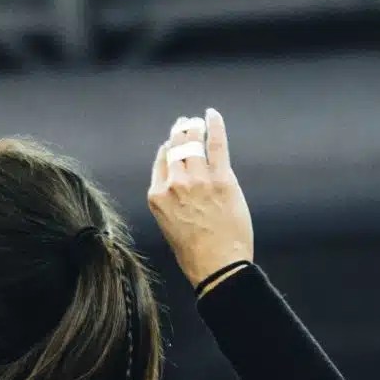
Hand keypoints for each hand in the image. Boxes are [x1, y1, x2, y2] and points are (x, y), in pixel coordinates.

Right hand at [146, 107, 253, 286]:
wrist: (217, 264)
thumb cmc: (194, 252)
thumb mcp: (169, 225)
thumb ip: (170, 200)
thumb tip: (177, 183)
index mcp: (158, 196)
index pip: (161, 161)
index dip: (167, 148)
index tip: (172, 142)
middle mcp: (174, 183)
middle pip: (175, 148)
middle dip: (179, 133)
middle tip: (184, 123)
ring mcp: (198, 178)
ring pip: (192, 143)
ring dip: (193, 128)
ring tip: (196, 121)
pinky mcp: (221, 178)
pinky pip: (216, 144)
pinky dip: (214, 126)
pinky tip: (212, 115)